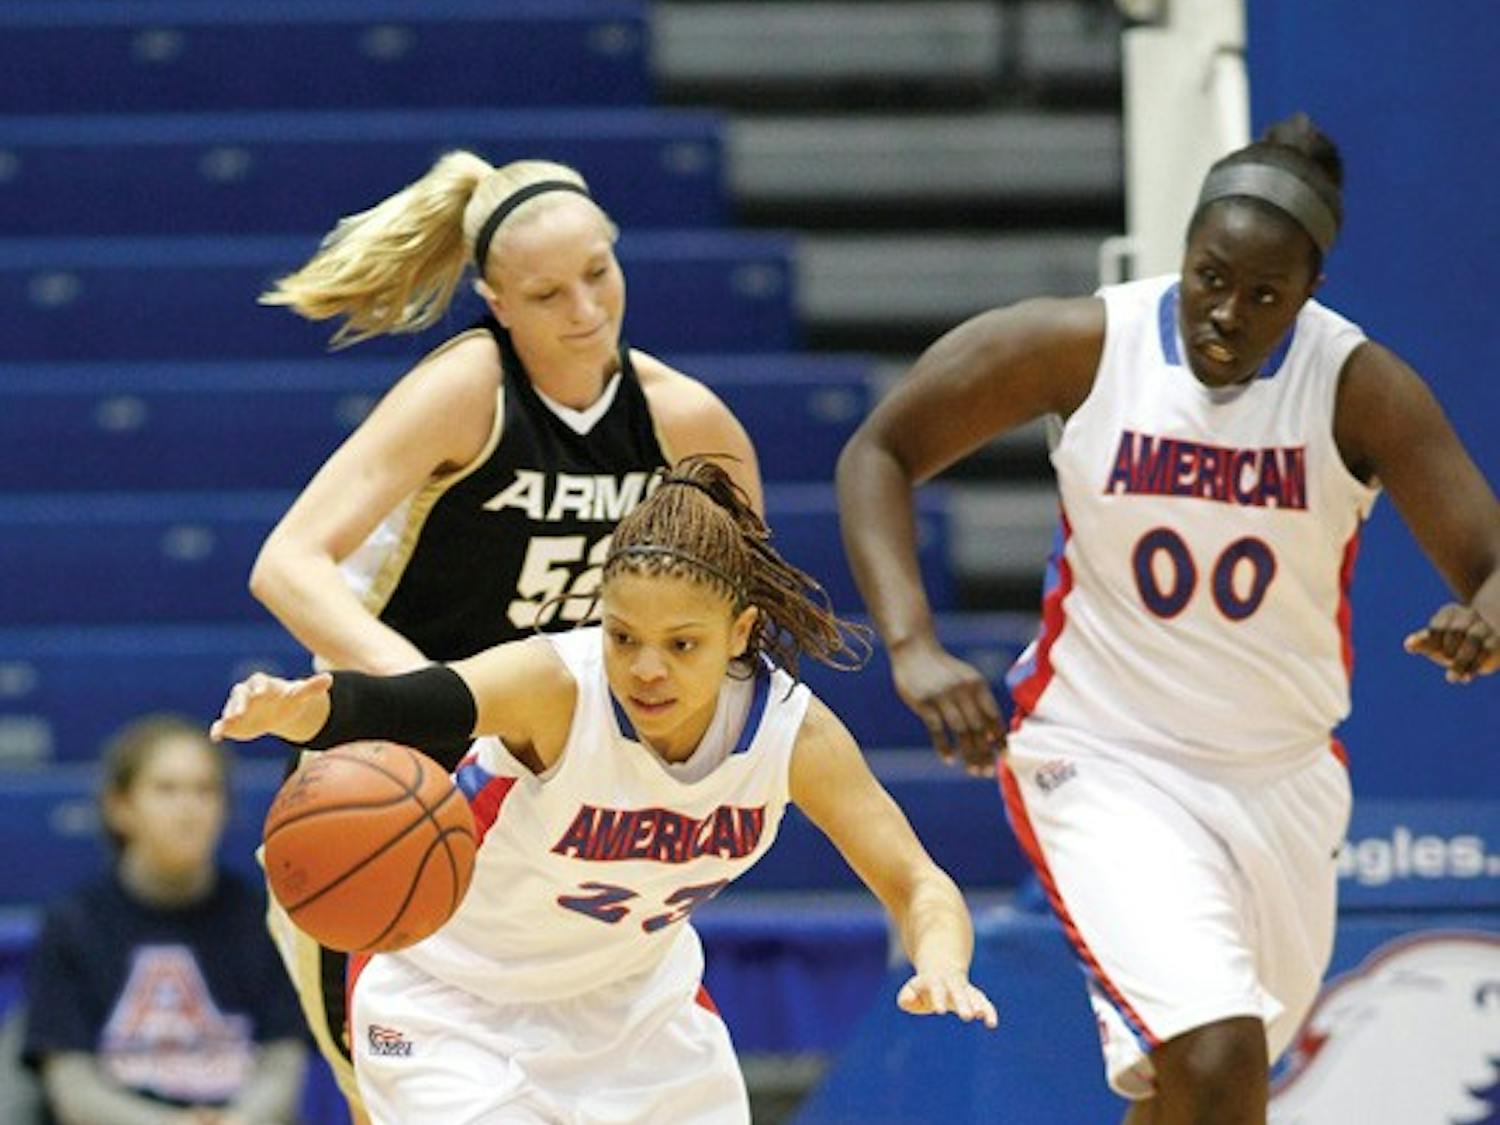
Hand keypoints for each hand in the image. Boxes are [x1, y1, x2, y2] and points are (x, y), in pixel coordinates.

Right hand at [210, 671, 333, 742]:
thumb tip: (329, 678)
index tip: (260, 693)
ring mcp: (238, 707)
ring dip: (228, 714)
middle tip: (237, 713)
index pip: (259, 681)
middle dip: (238, 702)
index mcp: (264, 684)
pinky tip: (216, 737)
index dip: (259, 686)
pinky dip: (218, 729)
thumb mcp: (301, 695)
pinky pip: (221, 725)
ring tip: (227, 722)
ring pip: (230, 708)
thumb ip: (312, 687)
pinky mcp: (232, 723)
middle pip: (240, 694)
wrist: (279, 713)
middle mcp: (247, 693)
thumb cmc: (289, 700)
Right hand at [889, 637, 1005, 774]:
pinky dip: (944, 746)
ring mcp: (942, 696)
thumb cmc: (944, 670)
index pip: (993, 716)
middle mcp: (963, 690)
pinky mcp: (924, 702)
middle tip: (987, 772)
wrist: (914, 650)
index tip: (1003, 757)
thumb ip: (979, 703)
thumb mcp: (966, 679)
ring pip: (961, 731)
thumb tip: (993, 736)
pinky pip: (937, 729)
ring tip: (973, 771)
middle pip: (978, 728)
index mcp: (977, 685)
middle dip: (985, 752)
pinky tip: (950, 759)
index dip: (999, 738)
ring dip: (969, 754)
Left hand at [896, 968, 997, 1028]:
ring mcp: (965, 988)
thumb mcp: (912, 989)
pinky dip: (989, 1011)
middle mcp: (952, 983)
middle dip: (963, 1003)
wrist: (942, 966)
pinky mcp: (975, 996)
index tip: (940, 1011)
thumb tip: (908, 1001)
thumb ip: (906, 997)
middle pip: (959, 992)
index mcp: (935, 980)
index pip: (936, 988)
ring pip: (974, 995)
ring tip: (985, 1019)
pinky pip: (984, 1002)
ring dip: (980, 1006)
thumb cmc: (924, 986)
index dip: (938, 998)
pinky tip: (992, 1023)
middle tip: (967, 1016)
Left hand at [1403, 603, 1498, 682]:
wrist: (1486, 644)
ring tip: (1451, 678)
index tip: (1427, 652)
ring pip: (1472, 640)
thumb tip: (1408, 644)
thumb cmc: (1453, 644)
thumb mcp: (1436, 643)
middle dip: (1448, 649)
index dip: (1432, 641)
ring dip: (1461, 661)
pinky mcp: (1497, 640)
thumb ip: (1423, 642)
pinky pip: (1486, 651)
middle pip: (1456, 631)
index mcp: (1449, 613)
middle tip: (1445, 660)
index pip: (1437, 627)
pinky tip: (1466, 678)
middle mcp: (1469, 615)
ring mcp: (1484, 626)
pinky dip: (1475, 665)